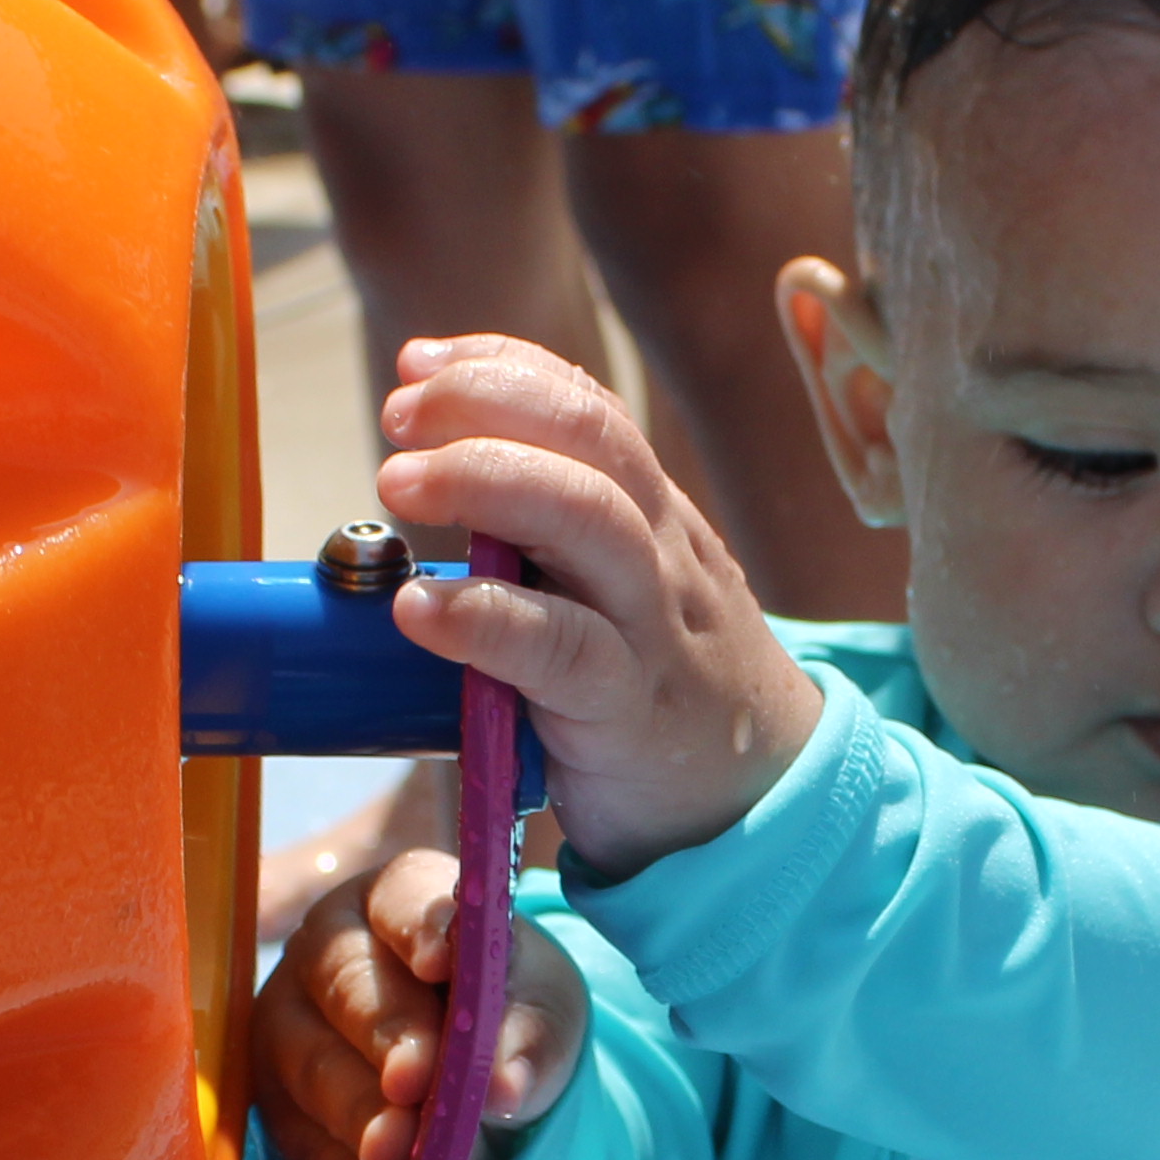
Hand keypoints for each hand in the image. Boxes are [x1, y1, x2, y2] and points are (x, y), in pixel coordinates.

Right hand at [250, 849, 596, 1159]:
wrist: (473, 1065)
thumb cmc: (504, 1008)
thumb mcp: (541, 1011)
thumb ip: (528, 1037)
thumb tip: (503, 1089)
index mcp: (398, 895)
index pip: (404, 898)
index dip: (420, 927)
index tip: (442, 963)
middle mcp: (328, 946)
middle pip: (347, 986)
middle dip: (385, 1041)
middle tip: (415, 1088)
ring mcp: (288, 1021)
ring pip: (311, 1065)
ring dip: (356, 1117)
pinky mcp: (276, 1097)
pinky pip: (299, 1137)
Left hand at [369, 335, 827, 872]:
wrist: (760, 797)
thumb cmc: (658, 689)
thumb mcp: (623, 591)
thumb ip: (551, 540)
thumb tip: (426, 486)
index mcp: (650, 515)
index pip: (587, 408)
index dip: (500, 366)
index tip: (418, 362)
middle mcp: (658, 551)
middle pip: (591, 439)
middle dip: (485, 404)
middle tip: (398, 418)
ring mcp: (649, 625)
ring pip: (588, 517)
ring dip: (484, 479)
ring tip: (400, 483)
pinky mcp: (627, 707)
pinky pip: (560, 649)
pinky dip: (483, 617)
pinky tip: (420, 608)